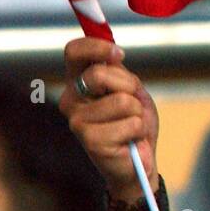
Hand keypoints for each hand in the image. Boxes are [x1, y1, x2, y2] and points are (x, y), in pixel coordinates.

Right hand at [59, 37, 159, 201]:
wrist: (138, 163)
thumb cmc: (134, 124)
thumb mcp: (132, 91)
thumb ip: (119, 71)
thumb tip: (113, 51)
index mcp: (78, 83)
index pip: (74, 52)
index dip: (96, 47)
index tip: (118, 54)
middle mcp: (71, 100)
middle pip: (99, 74)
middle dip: (128, 86)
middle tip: (132, 104)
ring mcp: (77, 121)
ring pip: (122, 101)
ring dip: (137, 113)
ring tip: (131, 125)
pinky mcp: (90, 140)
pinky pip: (131, 123)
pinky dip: (139, 130)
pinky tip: (130, 140)